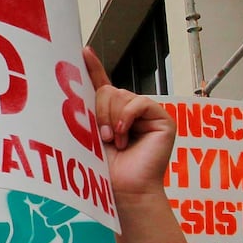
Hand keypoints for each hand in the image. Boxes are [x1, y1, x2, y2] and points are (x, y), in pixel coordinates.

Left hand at [83, 47, 173, 198]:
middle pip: (107, 90)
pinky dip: (128, 116)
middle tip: (102, 137)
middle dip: (100, 111)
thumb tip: (80, 86)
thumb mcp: (90, 135)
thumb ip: (90, 110)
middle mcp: (130, 111)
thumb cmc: (106, 172)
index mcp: (112, 115)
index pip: (102, 86)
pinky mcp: (163, 119)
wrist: (124, 191)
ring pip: (121, 95)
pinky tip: (125, 134)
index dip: (93, 68)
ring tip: (115, 141)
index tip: (83, 51)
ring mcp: (147, 114)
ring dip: (112, 119)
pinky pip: (139, 102)